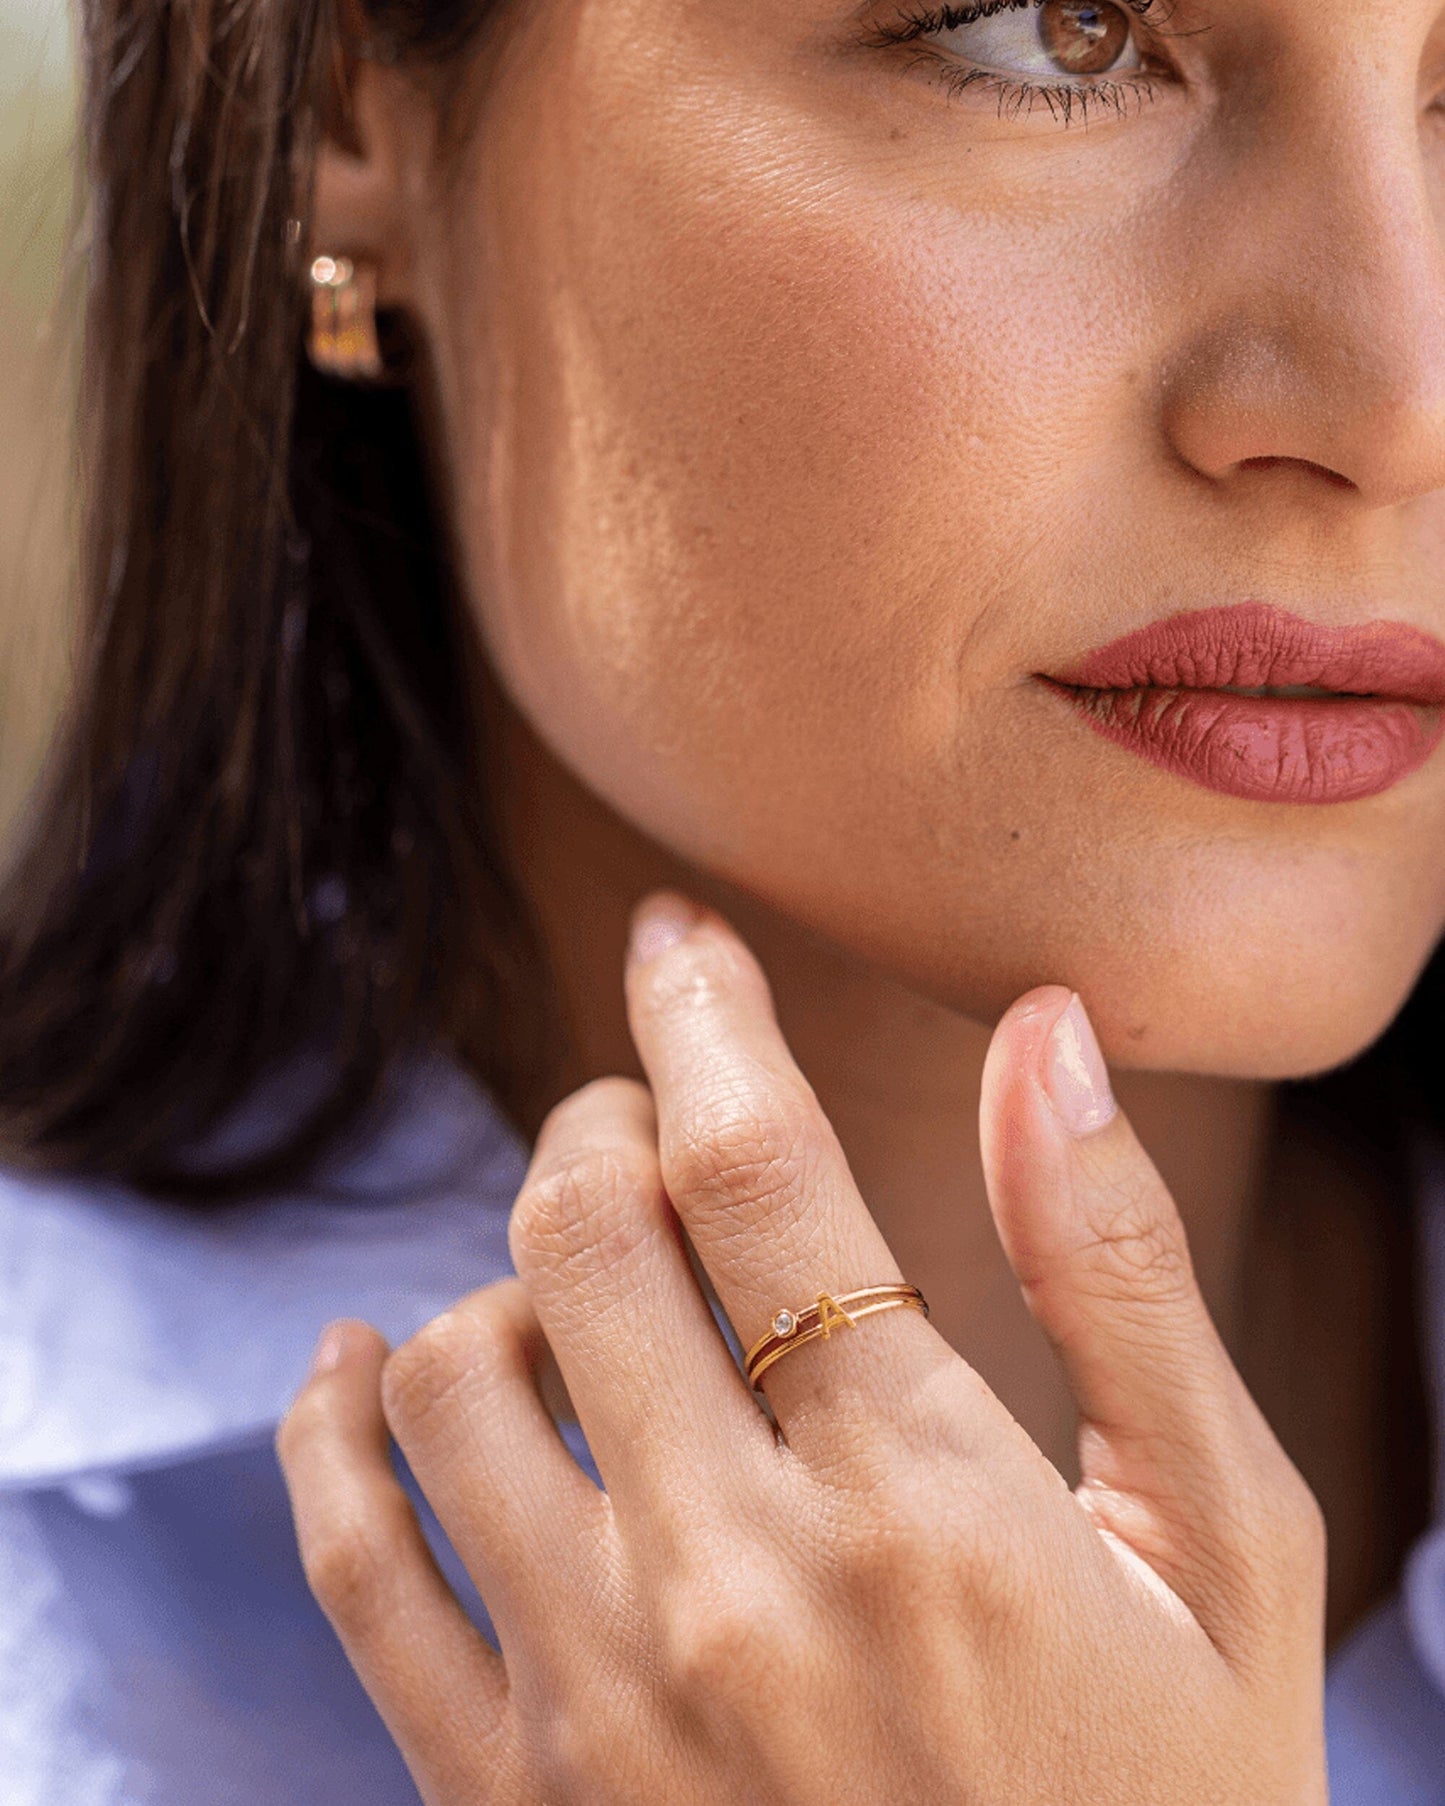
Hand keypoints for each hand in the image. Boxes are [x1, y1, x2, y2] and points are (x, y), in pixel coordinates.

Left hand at [277, 893, 1327, 1804]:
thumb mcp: (1224, 1548)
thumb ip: (1120, 1275)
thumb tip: (1048, 1036)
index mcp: (926, 1499)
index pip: (755, 1167)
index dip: (704, 1014)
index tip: (683, 943)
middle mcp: (736, 1584)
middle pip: (584, 1229)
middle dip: (606, 1119)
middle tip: (649, 1112)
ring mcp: (596, 1704)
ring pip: (450, 1368)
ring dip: (502, 1268)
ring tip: (577, 1274)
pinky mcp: (502, 1804)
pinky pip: (346, 1569)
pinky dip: (328, 1430)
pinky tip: (360, 1368)